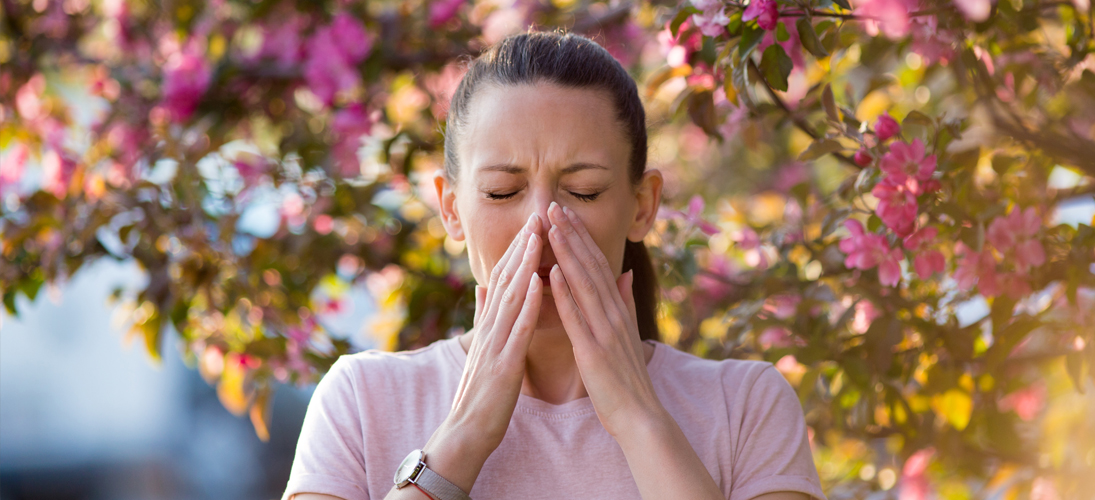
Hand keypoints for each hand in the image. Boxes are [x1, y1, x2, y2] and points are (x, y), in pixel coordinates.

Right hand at [419, 213, 542, 491]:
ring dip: (524, 264)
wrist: (465, 433)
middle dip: (522, 246)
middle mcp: (490, 329)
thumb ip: (484, 317)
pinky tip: (538, 282)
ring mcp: (494, 345)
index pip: (505, 280)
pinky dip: (528, 304)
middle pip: (507, 280)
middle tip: (538, 214)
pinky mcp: (503, 365)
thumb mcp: (483, 348)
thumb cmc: (480, 394)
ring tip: (538, 236)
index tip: (533, 223)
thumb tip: (483, 287)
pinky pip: (517, 330)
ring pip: (511, 297)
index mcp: (490, 326)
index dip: (518, 250)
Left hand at [545, 201, 665, 436]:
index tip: (565, 212)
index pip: (597, 264)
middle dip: (572, 234)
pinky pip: (577, 317)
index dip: (581, 237)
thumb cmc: (627, 379)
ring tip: (551, 226)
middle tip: (553, 206)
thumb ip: (624, 301)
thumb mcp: (627, 333)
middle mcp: (613, 313)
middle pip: (590, 266)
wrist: (640, 416)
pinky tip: (552, 272)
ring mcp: (604, 330)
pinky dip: (565, 293)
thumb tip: (623, 273)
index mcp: (617, 309)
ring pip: (583, 283)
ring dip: (567, 253)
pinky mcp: (593, 350)